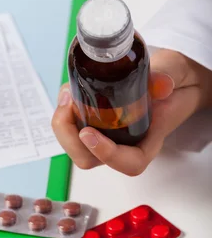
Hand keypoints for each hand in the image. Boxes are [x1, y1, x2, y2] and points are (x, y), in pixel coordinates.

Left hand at [52, 49, 211, 175]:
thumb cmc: (171, 83)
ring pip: (75, 147)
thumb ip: (167, 78)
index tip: (88, 133)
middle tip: (68, 105)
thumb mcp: (173, 74)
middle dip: (70, 137)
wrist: (168, 80)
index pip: (129, 163)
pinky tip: (69, 93)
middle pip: (89, 159)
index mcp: (147, 141)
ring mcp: (107, 138)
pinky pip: (71, 130)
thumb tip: (162, 84)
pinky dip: (64, 113)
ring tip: (68, 95)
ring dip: (63, 125)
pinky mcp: (93, 126)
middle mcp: (124, 145)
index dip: (106, 154)